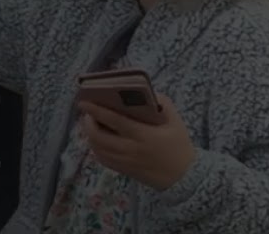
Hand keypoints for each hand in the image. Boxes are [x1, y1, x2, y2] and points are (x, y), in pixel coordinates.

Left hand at [79, 94, 196, 190]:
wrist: (185, 177)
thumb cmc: (179, 145)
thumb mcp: (175, 121)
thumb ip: (162, 103)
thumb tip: (146, 91)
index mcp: (143, 135)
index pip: (113, 120)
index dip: (96, 111)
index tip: (83, 102)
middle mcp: (131, 149)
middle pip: (99, 137)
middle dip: (88, 123)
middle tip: (87, 113)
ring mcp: (126, 162)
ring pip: (98, 149)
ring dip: (90, 135)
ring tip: (90, 124)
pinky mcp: (125, 171)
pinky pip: (103, 160)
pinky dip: (95, 148)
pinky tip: (97, 140)